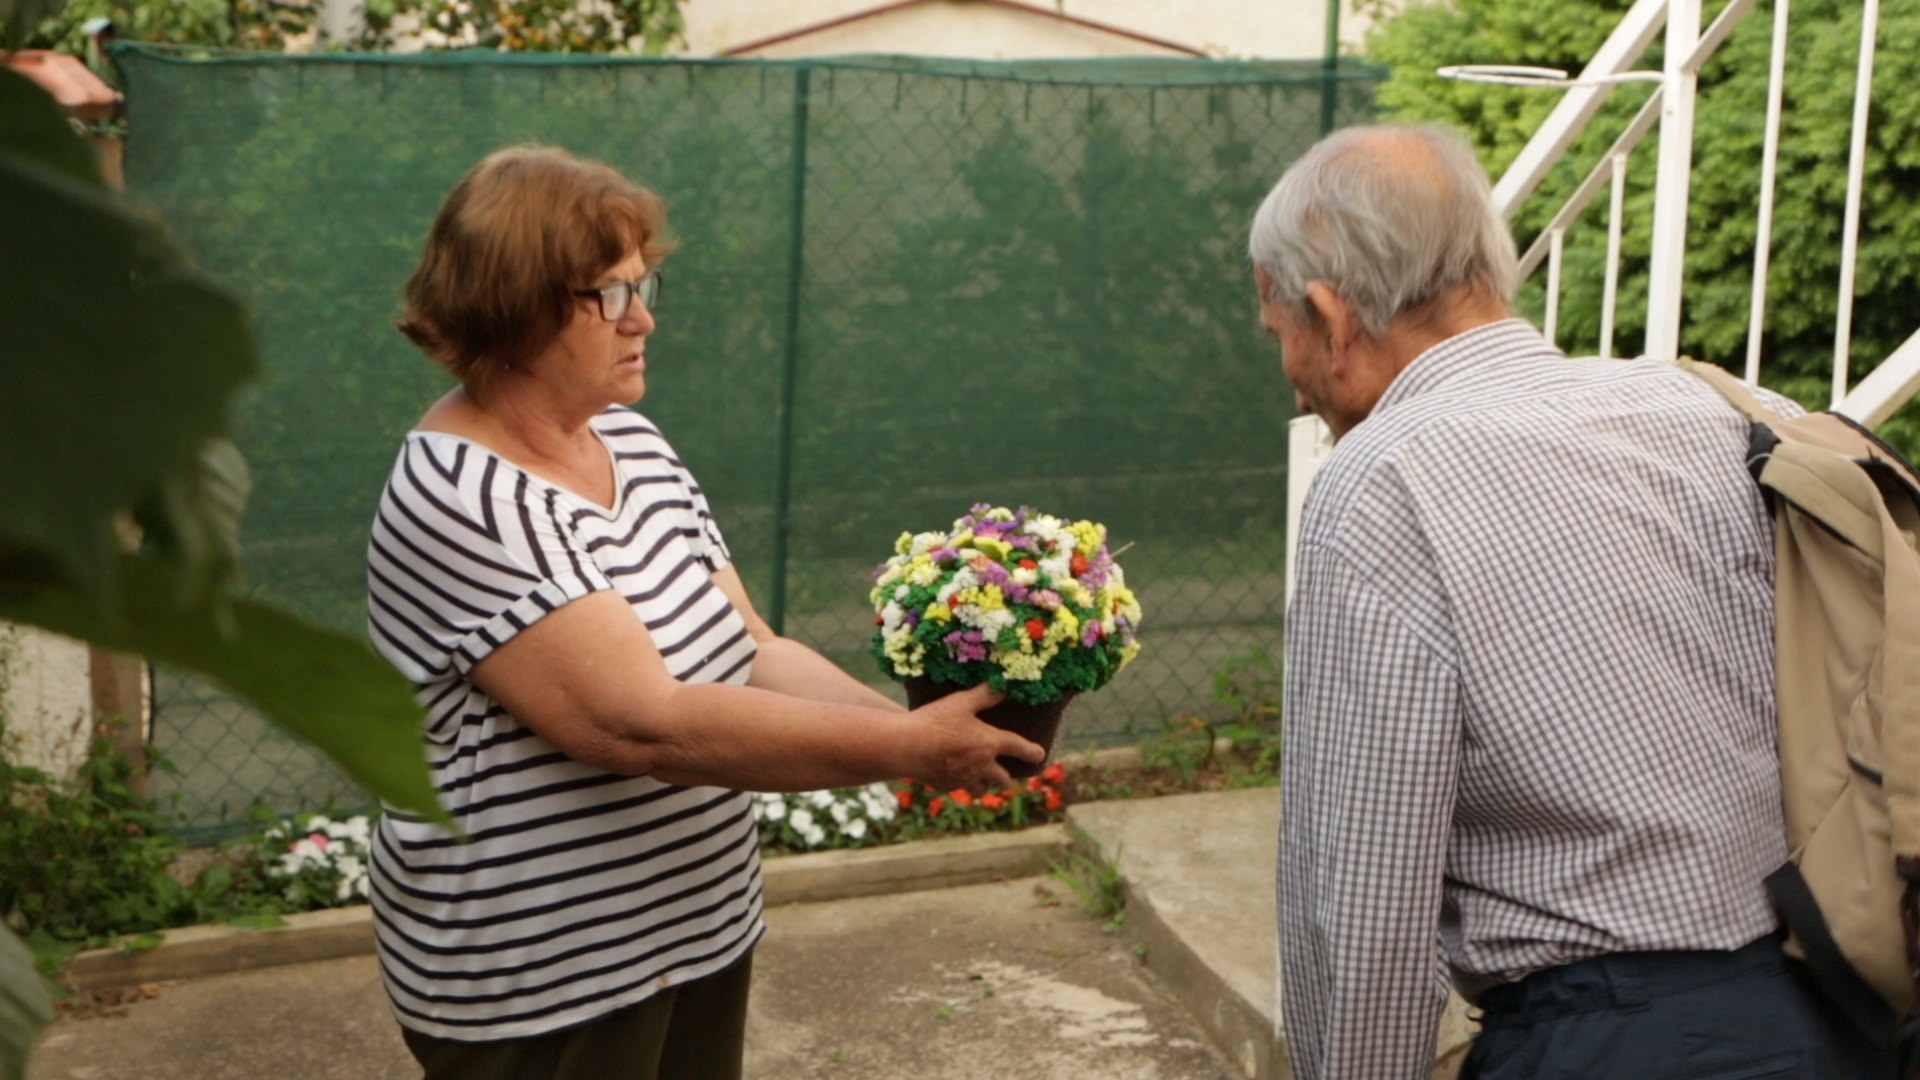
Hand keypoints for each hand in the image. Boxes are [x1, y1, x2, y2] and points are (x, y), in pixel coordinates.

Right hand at [905, 684, 1045, 794]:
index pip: (1019, 748)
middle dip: (1006, 778)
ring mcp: (964, 779)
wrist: (905, 746)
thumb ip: (984, 696)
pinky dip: (961, 784)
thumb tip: (1003, 688)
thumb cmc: (935, 720)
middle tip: (1006, 774)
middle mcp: (982, 765)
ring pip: (982, 789)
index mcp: (990, 743)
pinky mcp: (946, 786)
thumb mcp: (960, 702)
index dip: (1032, 752)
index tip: (1040, 755)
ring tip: (981, 778)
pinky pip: (959, 789)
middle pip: (1003, 780)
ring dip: (984, 784)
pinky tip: (954, 775)